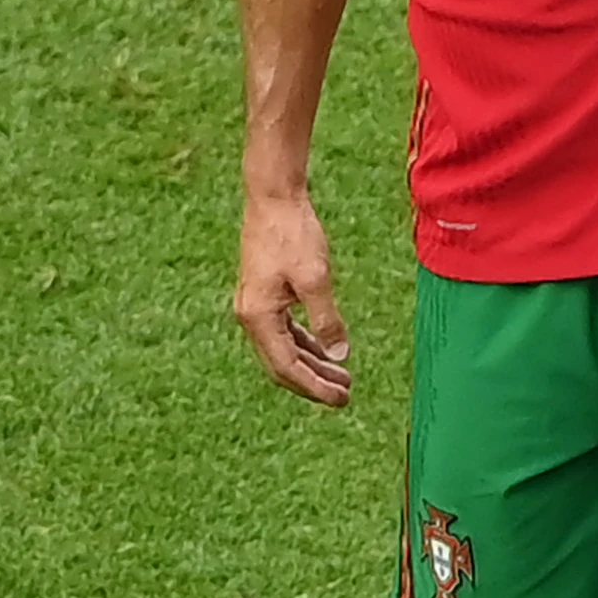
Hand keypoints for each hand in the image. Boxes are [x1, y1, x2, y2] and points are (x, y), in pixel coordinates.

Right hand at [235, 194, 352, 406]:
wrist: (274, 199)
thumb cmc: (293, 234)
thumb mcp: (316, 279)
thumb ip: (327, 319)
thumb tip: (339, 355)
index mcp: (258, 317)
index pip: (287, 367)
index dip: (314, 387)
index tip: (341, 399)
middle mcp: (251, 316)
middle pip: (283, 364)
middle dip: (314, 382)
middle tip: (346, 395)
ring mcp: (256, 306)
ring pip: (285, 349)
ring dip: (313, 364)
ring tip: (343, 377)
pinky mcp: (265, 295)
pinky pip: (285, 331)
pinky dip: (306, 343)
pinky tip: (326, 349)